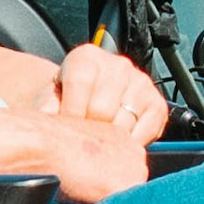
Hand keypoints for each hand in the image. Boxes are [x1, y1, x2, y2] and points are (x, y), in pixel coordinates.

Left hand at [55, 36, 169, 156]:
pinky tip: (118, 143)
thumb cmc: (68, 99)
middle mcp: (117, 65)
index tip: (66, 131)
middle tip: (83, 138)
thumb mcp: (51, 97)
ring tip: (99, 141)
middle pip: (102, 111)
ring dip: (110, 140)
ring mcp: (140, 83)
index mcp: (87, 58)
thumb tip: (47, 119)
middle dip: (89, 131)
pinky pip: (145, 133)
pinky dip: (130, 145)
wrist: (89, 97)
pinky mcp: (157, 104)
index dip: (70, 117)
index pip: (79, 89)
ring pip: (123, 125)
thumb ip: (47, 106)